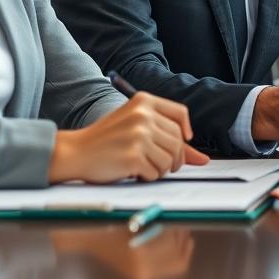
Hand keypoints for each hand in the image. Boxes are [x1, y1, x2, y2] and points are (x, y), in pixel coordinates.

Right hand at [48, 91, 209, 182]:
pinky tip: (133, 171)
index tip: (182, 142)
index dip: (185, 131)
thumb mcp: (136, 128)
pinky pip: (156, 172)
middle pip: (178, 141)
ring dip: (160, 169)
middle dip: (173, 158)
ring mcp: (138, 135)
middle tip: (158, 163)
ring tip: (143, 166)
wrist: (76, 152)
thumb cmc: (106, 140)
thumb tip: (203, 159)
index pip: (180, 113)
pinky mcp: (133, 155)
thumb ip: (167, 138)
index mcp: (143, 101)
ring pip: (170, 159)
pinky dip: (147, 177)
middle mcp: (142, 115)